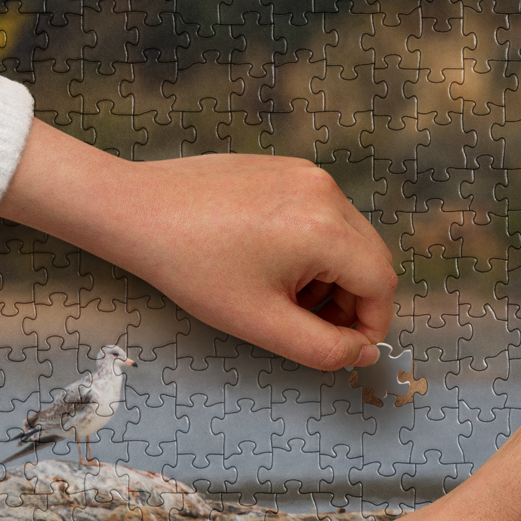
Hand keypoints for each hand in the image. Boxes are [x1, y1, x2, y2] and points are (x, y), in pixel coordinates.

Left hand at [0, 123, 396, 371]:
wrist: (139, 210)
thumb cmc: (191, 265)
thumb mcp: (261, 323)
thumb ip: (322, 348)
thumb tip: (361, 352)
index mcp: (325, 229)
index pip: (381, 284)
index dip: (371, 325)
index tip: (344, 348)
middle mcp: (325, 192)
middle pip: (370, 257)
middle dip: (352, 301)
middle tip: (311, 327)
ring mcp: (305, 174)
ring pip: (347, 237)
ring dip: (331, 275)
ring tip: (283, 297)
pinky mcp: (286, 169)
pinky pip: (321, 214)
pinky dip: (312, 246)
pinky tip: (267, 263)